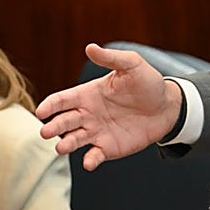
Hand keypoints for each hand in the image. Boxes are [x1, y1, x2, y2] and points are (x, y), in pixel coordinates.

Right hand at [37, 43, 184, 170]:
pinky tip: (89, 162)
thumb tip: (90, 47)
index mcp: (88, 94)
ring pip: (74, 140)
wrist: (167, 107)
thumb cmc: (147, 83)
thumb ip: (111, 59)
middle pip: (64, 121)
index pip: (63, 100)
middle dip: (53, 126)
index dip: (50, 105)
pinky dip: (90, 160)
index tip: (42, 111)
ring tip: (61, 147)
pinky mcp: (108, 148)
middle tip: (46, 131)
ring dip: (66, 144)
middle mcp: (87, 114)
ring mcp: (96, 132)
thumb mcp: (131, 65)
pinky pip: (94, 155)